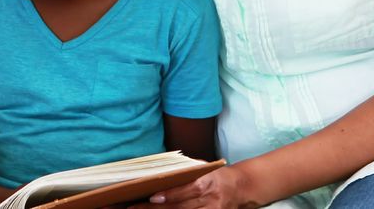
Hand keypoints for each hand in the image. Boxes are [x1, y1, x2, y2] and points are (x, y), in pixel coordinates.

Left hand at [128, 166, 258, 208]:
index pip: (187, 189)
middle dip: (156, 208)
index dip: (170, 194)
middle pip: (181, 207)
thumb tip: (158, 174)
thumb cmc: (214, 176)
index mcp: (207, 182)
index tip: (152, 196)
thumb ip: (184, 172)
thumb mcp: (203, 169)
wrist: (240, 189)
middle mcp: (209, 200)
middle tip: (134, 207)